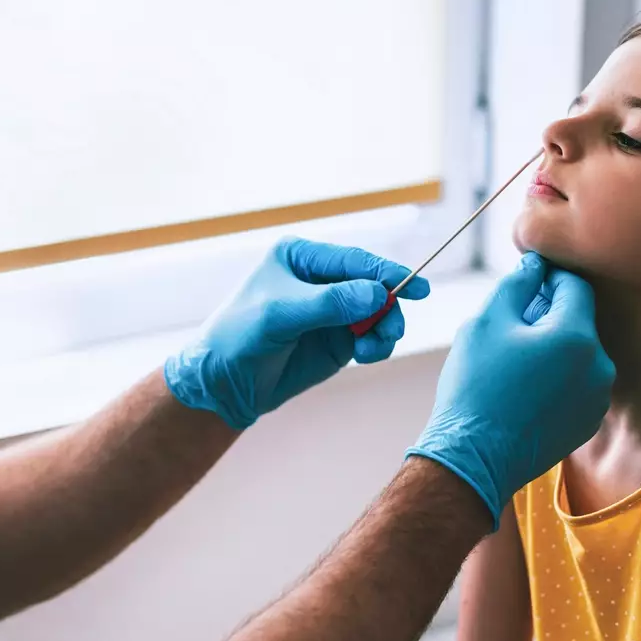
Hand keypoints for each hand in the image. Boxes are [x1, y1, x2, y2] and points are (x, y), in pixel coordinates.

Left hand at [165, 237, 430, 429]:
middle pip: (372, 285)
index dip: (387, 272)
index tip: (417, 288)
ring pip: (377, 312)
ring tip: (371, 349)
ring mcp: (331, 310)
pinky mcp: (337, 339)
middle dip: (387, 307)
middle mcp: (320, 279)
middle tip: (390, 331)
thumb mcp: (281, 314)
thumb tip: (377, 294)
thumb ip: (330, 303)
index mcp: (301, 257)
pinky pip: (371, 336)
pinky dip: (376, 345)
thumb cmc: (240, 336)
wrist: (223, 383)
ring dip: (384, 329)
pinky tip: (364, 355)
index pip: (353, 260)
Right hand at [408, 253, 613, 524]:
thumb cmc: (475, 386)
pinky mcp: (588, 422)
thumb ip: (517, 284)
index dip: (549, 277)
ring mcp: (597, 399)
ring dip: (554, 347)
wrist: (473, 457)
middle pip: (578, 321)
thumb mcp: (486, 321)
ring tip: (514, 361)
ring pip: (578, 354)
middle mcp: (599, 367)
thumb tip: (536, 265)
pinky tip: (524, 388)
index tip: (526, 281)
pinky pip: (578, 384)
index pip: (575, 286)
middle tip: (510, 325)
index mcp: (577, 337)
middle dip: (549, 315)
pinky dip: (557, 377)